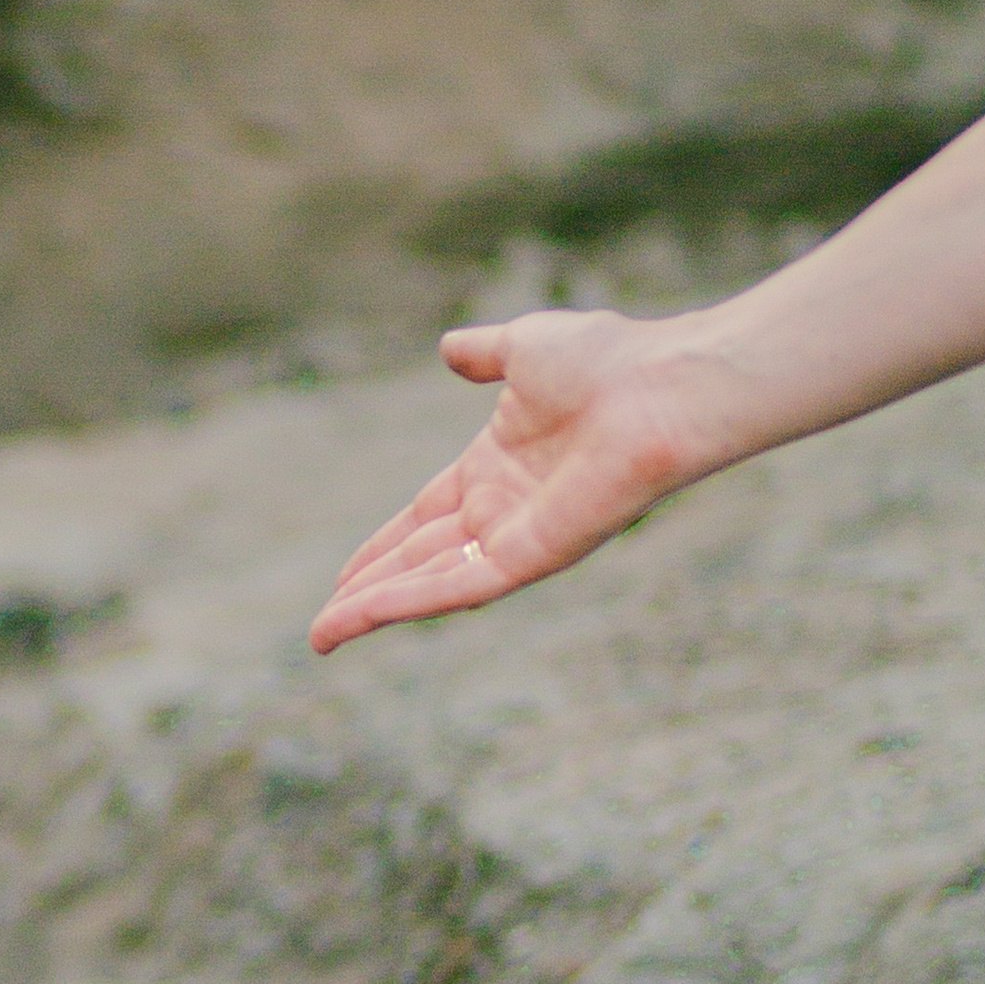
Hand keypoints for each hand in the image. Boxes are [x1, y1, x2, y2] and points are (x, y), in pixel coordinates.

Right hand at [309, 312, 736, 651]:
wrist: (662, 386)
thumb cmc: (611, 361)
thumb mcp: (524, 347)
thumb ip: (484, 355)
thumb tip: (450, 349)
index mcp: (498, 465)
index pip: (425, 517)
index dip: (382, 546)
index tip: (344, 574)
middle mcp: (504, 510)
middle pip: (420, 561)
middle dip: (368, 592)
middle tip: (322, 627)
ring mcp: (517, 538)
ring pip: (429, 583)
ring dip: (373, 610)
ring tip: (323, 636)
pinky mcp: (530, 558)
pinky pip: (456, 587)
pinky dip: (406, 602)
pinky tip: (361, 615)